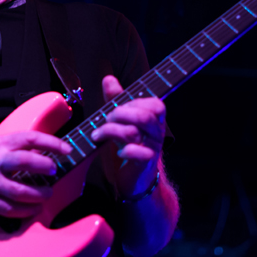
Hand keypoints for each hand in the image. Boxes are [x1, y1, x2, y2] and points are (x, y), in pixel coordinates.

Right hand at [0, 131, 72, 217]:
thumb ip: (10, 148)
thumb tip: (39, 151)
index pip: (30, 138)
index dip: (51, 143)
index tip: (66, 148)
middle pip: (27, 162)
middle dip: (45, 167)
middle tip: (54, 171)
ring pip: (22, 191)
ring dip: (40, 195)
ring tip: (46, 194)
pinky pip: (12, 209)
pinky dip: (26, 211)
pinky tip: (33, 209)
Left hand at [91, 75, 165, 198]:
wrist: (137, 177)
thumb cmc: (130, 144)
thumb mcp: (122, 120)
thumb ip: (117, 99)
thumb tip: (109, 78)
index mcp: (155, 119)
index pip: (155, 104)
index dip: (134, 102)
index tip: (117, 106)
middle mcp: (157, 132)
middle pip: (143, 116)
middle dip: (119, 114)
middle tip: (105, 119)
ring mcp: (153, 147)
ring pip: (133, 132)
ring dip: (111, 131)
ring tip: (98, 134)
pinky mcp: (146, 163)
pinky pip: (137, 152)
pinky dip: (124, 150)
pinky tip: (119, 152)